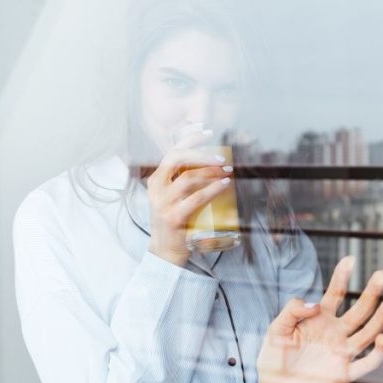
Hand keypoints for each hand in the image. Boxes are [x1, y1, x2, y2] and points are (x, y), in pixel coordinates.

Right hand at [145, 129, 233, 266]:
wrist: (165, 251)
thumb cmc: (174, 221)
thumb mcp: (170, 197)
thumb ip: (180, 180)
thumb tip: (205, 160)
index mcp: (155, 181)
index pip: (171, 152)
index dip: (189, 139)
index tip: (205, 131)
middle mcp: (156, 189)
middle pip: (177, 159)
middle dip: (201, 153)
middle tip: (221, 157)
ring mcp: (164, 203)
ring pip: (189, 177)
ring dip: (211, 171)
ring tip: (227, 170)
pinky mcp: (175, 217)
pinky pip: (196, 198)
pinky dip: (213, 190)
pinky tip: (224, 185)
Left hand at [257, 256, 382, 382]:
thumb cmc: (273, 359)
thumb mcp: (276, 330)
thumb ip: (292, 311)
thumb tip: (317, 304)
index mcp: (319, 319)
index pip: (335, 294)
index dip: (342, 276)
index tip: (350, 259)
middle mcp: (335, 333)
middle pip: (358, 310)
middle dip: (370, 292)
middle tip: (382, 273)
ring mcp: (341, 353)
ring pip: (367, 333)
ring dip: (379, 320)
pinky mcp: (344, 375)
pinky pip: (366, 364)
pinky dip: (377, 353)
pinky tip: (382, 339)